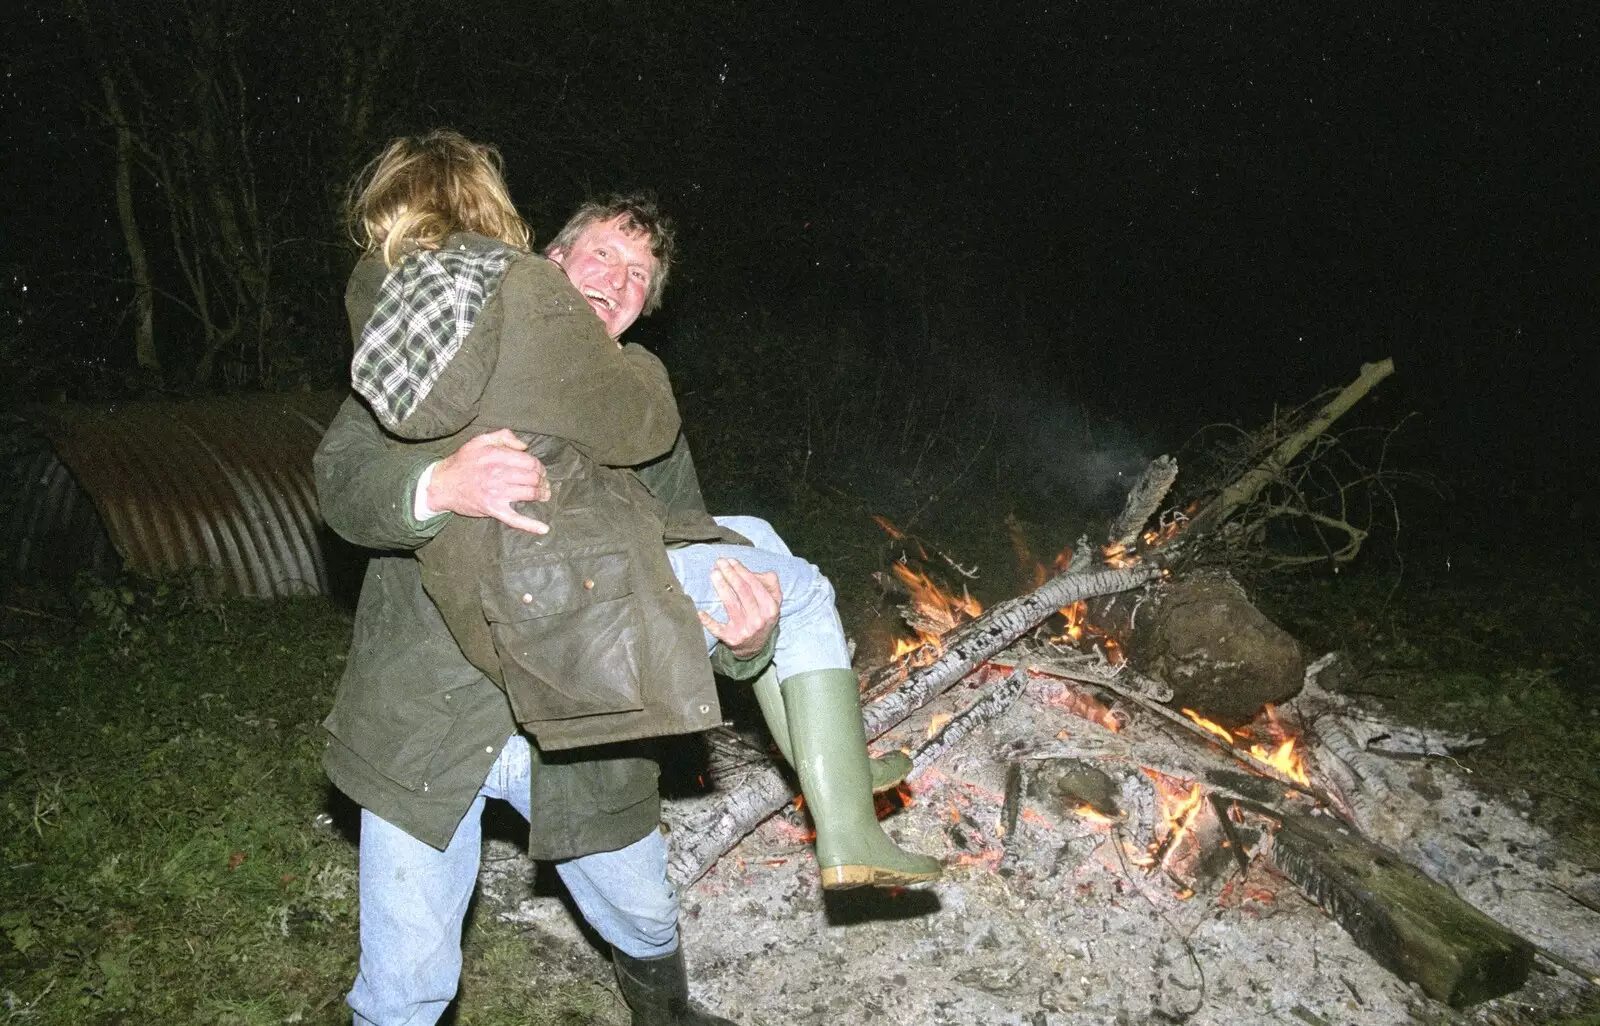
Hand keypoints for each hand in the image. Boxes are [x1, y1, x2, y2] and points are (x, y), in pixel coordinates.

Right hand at [427, 429, 550, 533]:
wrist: (441, 484)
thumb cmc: (462, 462)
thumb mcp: (480, 440)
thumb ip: (504, 436)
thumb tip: (525, 446)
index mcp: (497, 456)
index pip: (530, 462)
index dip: (539, 467)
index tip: (540, 471)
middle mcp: (499, 474)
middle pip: (533, 478)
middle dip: (542, 481)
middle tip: (544, 483)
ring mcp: (496, 493)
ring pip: (530, 494)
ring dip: (541, 495)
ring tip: (544, 495)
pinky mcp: (493, 509)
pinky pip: (515, 519)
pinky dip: (531, 525)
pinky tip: (543, 529)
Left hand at [698, 557, 780, 660]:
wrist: (756, 647)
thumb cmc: (762, 617)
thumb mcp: (774, 601)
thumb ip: (770, 583)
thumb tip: (757, 571)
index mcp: (770, 608)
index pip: (754, 585)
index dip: (741, 570)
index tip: (731, 561)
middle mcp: (759, 619)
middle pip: (742, 591)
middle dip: (730, 574)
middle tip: (720, 563)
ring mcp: (745, 630)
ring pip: (730, 604)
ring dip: (721, 586)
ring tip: (714, 573)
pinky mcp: (731, 638)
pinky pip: (717, 628)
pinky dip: (708, 621)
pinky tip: (700, 612)